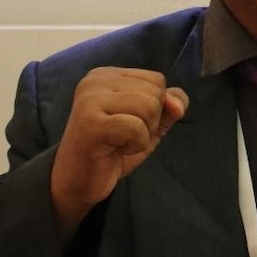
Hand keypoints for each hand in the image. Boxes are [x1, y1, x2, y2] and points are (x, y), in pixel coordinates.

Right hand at [50, 67, 188, 244]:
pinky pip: (136, 127)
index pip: (157, 80)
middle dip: (150, 121)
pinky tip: (115, 149)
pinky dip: (135, 145)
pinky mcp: (90, 121)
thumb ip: (169, 107)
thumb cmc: (113, 150)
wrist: (78, 182)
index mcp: (108, 75)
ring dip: (143, 133)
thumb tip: (178, 104)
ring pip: (149, 106)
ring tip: (119, 141)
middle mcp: (96, 80)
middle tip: (123, 136)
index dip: (155, 107)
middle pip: (155, 91)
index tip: (129, 123)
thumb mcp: (150, 124)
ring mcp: (90, 98)